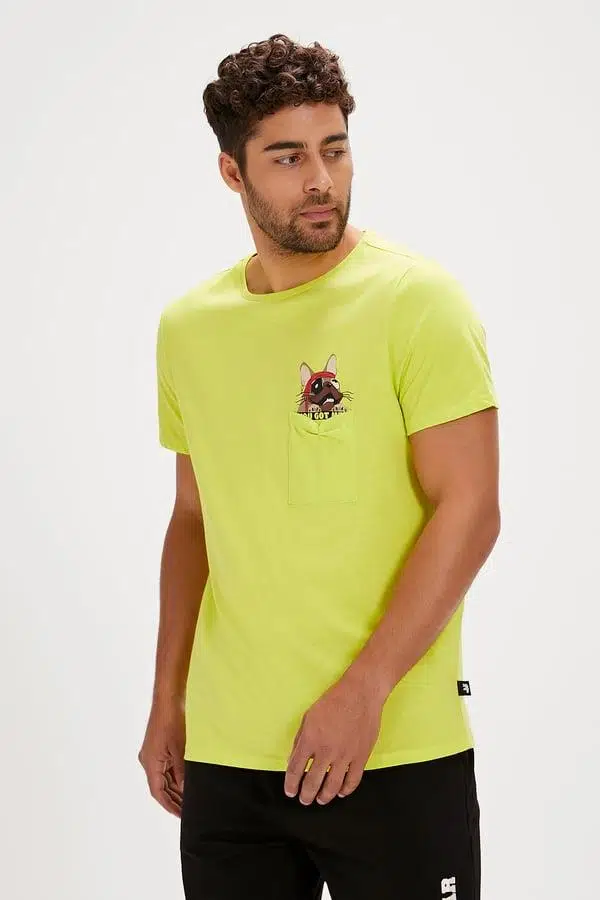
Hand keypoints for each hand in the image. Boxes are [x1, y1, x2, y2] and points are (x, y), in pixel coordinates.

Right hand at [138, 700, 185, 816]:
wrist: (168, 700)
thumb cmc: (171, 722)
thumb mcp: (179, 750)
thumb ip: (182, 772)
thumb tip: (185, 789)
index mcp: (150, 764)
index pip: (158, 793)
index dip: (169, 805)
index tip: (180, 815)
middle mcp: (148, 761)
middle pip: (160, 787)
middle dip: (173, 799)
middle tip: (188, 810)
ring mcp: (153, 755)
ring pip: (163, 778)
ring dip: (175, 788)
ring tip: (189, 798)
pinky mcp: (158, 748)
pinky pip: (165, 768)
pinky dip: (175, 776)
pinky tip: (185, 781)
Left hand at [284, 669, 386, 805]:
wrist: (360, 694)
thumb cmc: (333, 701)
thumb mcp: (308, 716)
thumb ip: (300, 740)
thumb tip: (294, 759)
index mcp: (310, 739)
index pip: (295, 770)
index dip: (291, 784)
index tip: (290, 791)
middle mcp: (326, 751)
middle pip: (312, 782)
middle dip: (306, 795)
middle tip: (304, 799)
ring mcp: (345, 755)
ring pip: (332, 786)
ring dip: (324, 797)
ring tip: (320, 800)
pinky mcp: (361, 756)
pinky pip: (352, 780)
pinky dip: (345, 790)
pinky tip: (340, 792)